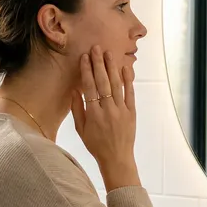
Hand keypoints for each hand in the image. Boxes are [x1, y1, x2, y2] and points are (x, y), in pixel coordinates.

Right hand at [70, 45, 140, 190]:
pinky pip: (130, 93)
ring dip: (112, 67)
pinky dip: (128, 80)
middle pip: (102, 82)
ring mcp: (121, 110)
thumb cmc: (96, 145)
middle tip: (96, 48)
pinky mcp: (132, 112)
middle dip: (99, 63)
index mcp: (93, 114)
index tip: (84, 57)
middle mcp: (108, 110)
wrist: (116, 158)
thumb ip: (77, 109)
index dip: (86, 71)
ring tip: (109, 53)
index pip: (89, 87)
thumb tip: (74, 90)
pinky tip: (125, 68)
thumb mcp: (81, 129)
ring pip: (116, 85)